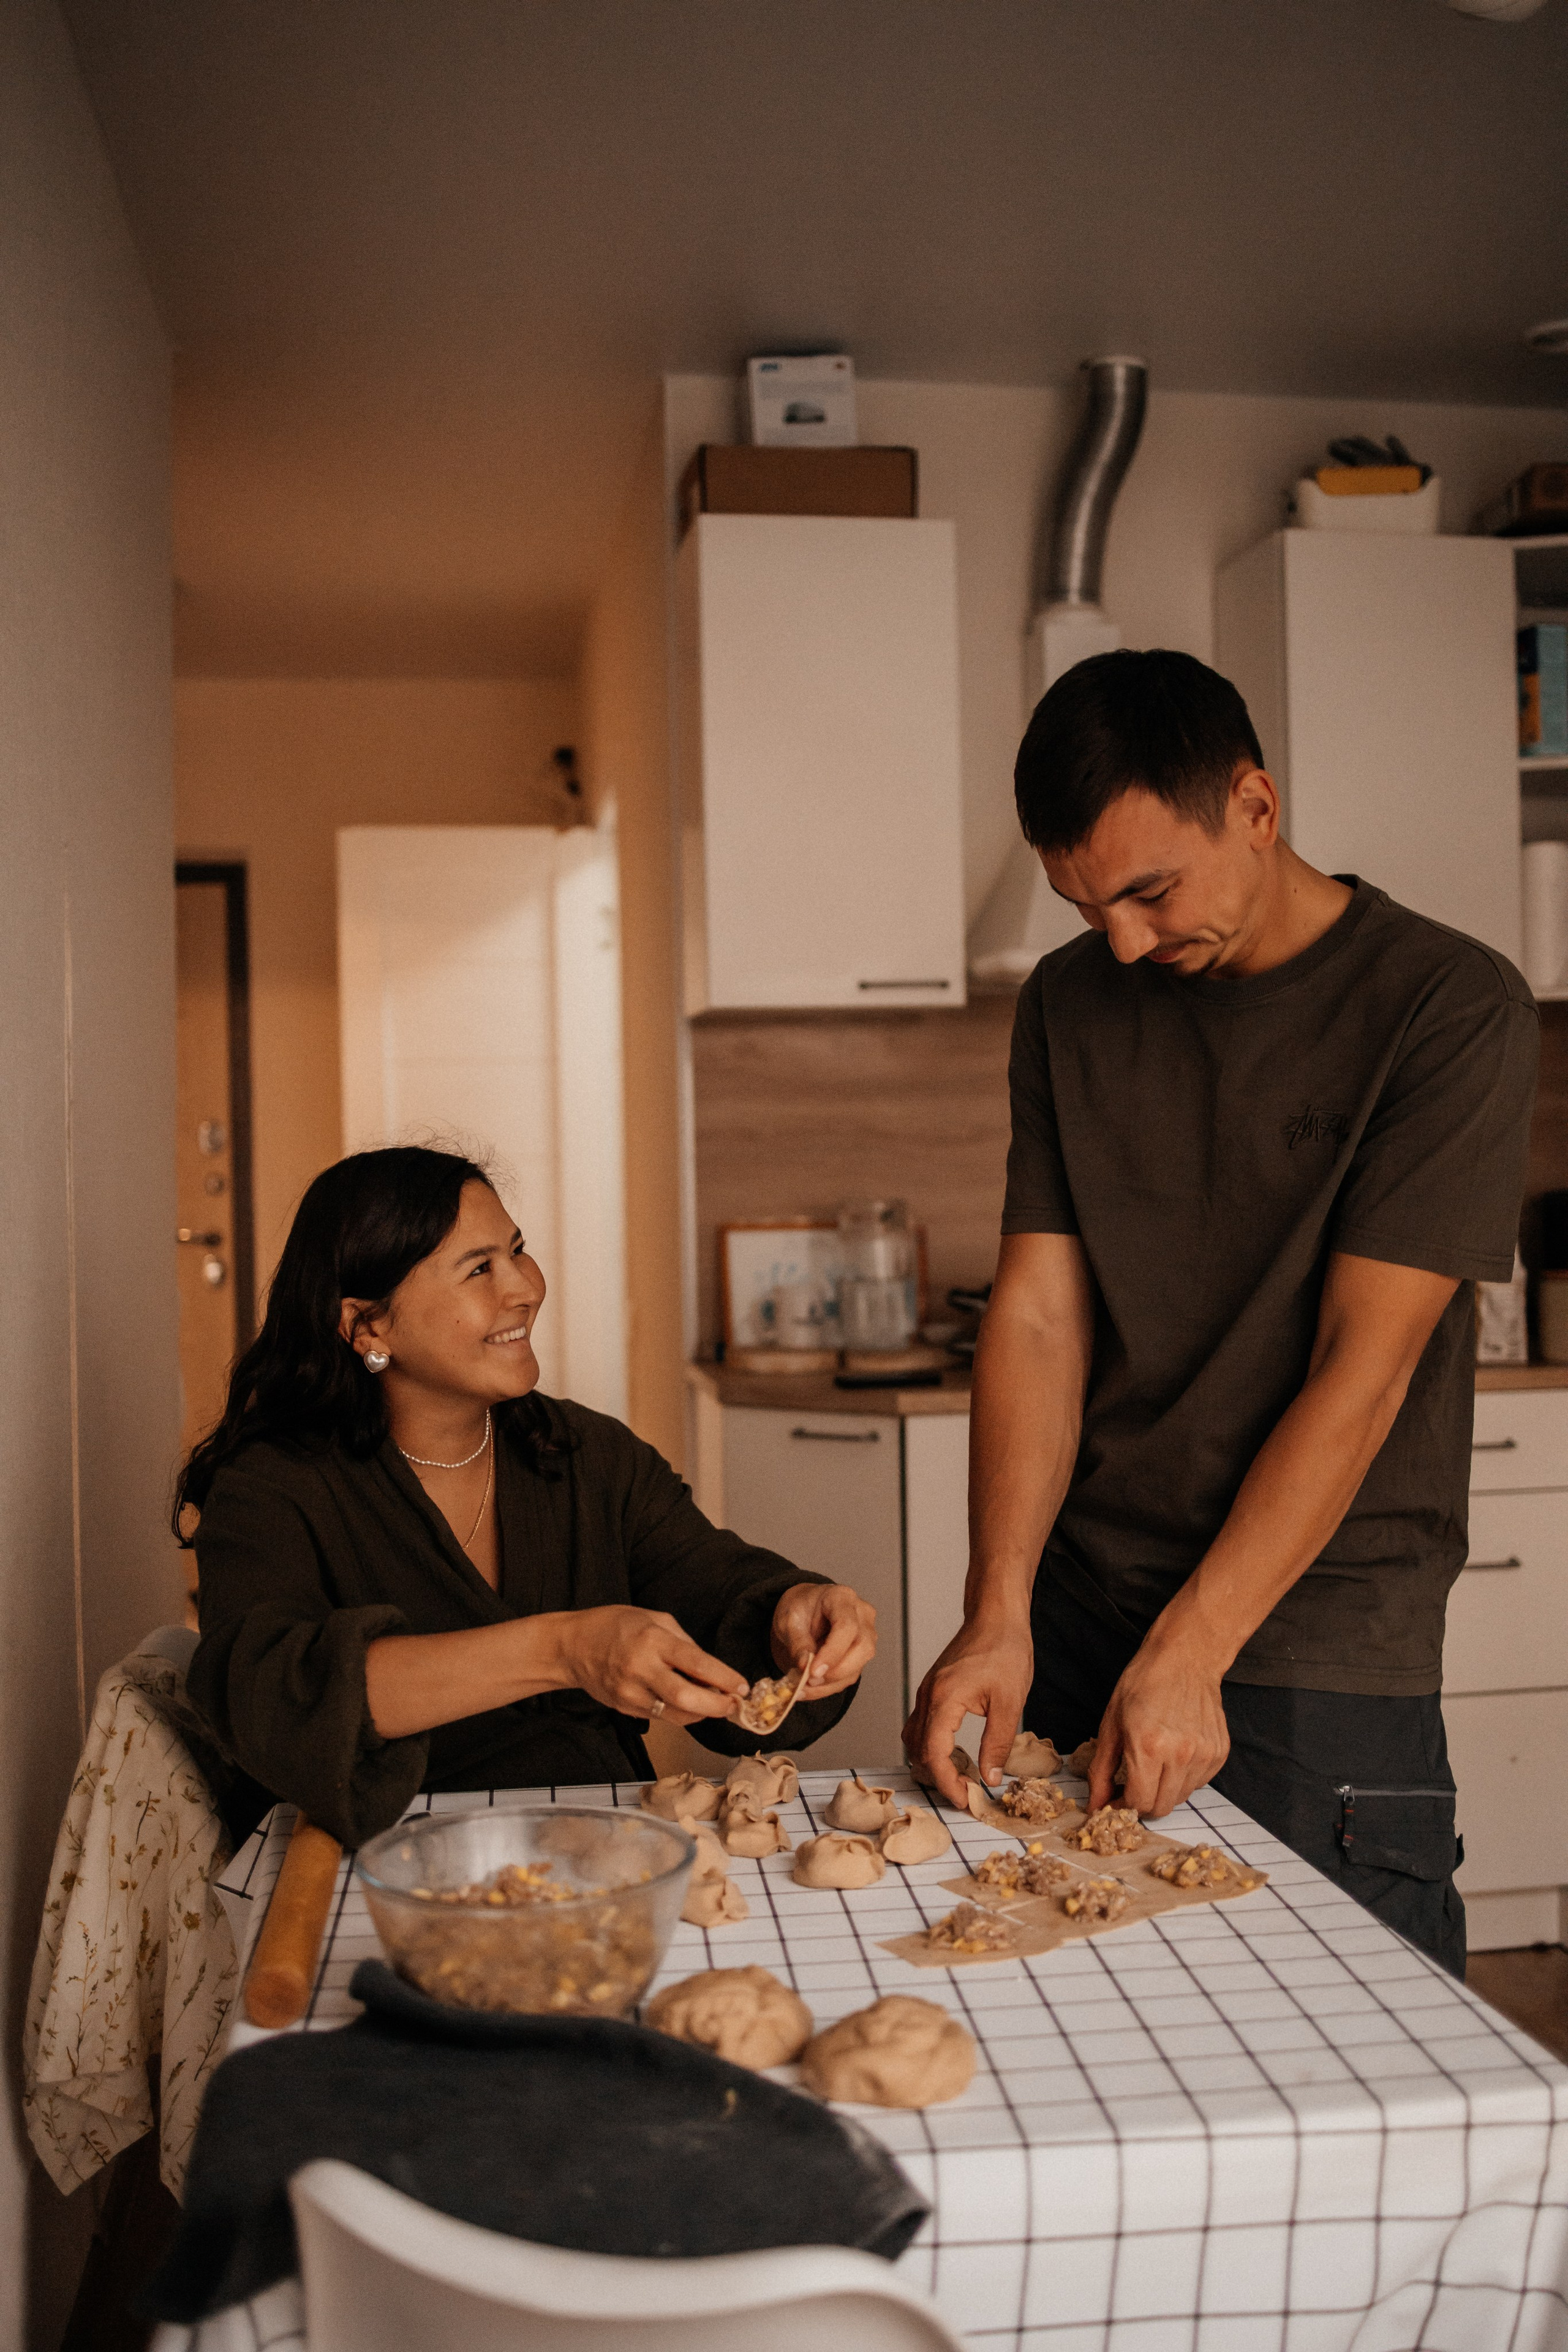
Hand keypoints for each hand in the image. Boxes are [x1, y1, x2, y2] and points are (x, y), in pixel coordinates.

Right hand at [557, 1606, 747, 1725]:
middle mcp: (641, 1669)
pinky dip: (681, 1713)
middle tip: (734, 1705)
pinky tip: (690, 1704)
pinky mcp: (625, 1708)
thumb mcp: (655, 1619)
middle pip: (687, 1699)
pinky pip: (661, 1717)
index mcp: (653, 1640)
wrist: (573, 1646)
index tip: (743, 1687)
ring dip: (702, 1713)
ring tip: (716, 1704)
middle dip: (717, 1706)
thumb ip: (684, 1644)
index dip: (724, 1678)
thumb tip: (711, 1670)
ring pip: (676, 1715)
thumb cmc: (616, 1626)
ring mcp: (630, 1692)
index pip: (697, 1664)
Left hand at [770, 1583, 875, 1696]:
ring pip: (858, 1666)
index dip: (832, 1652)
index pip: (847, 1626)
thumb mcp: (788, 1620)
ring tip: (803, 1688)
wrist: (804, 1611)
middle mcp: (861, 1615)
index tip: (813, 1671)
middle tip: (808, 1680)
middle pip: (862, 1647)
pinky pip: (849, 1677)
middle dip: (835, 1671)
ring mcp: (865, 1635)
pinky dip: (828, 1687)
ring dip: (829, 1683)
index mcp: (842, 1598)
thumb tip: (805, 1667)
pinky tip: (809, 1689)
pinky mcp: (860, 1655)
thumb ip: (798, 1642)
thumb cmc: (799, 1608)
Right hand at [902, 1615, 1032, 1808]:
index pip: (934, 1755)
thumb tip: (990, 1778)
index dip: (948, 1784)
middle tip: (966, 1795)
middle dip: (938, 1778)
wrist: (995, 1615)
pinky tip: (954, 1752)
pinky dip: (931, 1745)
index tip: (966, 1801)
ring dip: (932, 1763)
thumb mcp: (1009, 1702)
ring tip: (960, 1778)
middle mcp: (927, 1697)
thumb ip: (998, 1743)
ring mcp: (926, 1691)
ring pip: (914, 1738)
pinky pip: (920, 1724)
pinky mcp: (932, 1688)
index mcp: (944, 1700)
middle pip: (918, 1751)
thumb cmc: (1005, 1650)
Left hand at [1089, 1624, 1229, 1818]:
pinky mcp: (1219, 1753)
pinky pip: (1199, 1783)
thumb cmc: (1143, 1685)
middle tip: (1132, 1786)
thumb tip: (1095, 1806)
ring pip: (1181, 1797)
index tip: (1115, 1800)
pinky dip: (1183, 1778)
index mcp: (1148, 1747)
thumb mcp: (1111, 1724)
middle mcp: (1181, 1755)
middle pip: (1161, 1807)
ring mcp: (1204, 1755)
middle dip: (1142, 1803)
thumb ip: (1101, 1770)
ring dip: (1163, 1790)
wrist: (1185, 1658)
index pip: (1139, 1803)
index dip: (1123, 1807)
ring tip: (1154, 1764)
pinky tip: (1175, 1754)